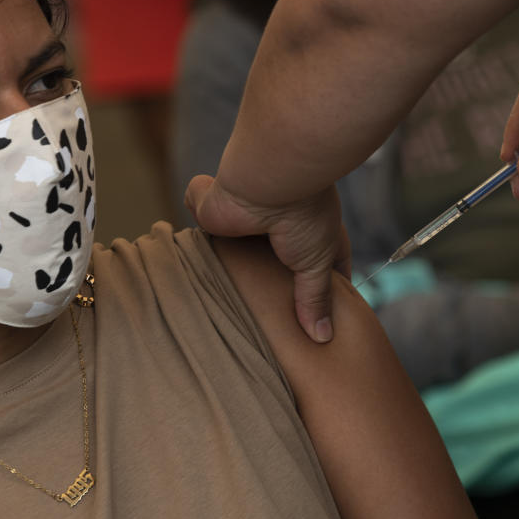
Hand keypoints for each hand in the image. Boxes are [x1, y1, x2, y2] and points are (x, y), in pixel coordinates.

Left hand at [185, 175, 351, 342]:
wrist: (268, 179)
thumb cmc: (303, 215)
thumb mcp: (316, 261)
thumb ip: (314, 297)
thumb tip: (322, 338)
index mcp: (312, 232)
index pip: (323, 266)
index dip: (323, 291)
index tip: (318, 322)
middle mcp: (279, 226)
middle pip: (275, 264)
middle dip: (271, 286)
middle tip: (268, 324)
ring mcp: (247, 222)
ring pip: (237, 252)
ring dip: (232, 267)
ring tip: (226, 307)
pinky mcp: (215, 215)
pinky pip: (202, 234)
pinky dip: (199, 245)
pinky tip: (195, 275)